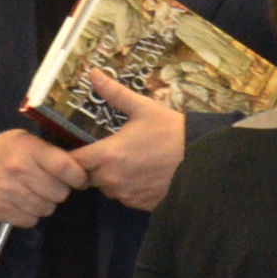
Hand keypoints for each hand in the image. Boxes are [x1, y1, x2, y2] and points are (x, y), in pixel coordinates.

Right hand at [0, 127, 88, 226]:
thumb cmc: (4, 151)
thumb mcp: (25, 140)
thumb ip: (50, 152)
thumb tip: (79, 169)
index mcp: (29, 150)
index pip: (66, 168)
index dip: (78, 177)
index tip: (79, 179)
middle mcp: (19, 171)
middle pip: (60, 193)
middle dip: (59, 190)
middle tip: (49, 184)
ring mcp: (9, 193)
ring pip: (47, 209)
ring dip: (44, 203)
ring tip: (33, 192)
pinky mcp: (0, 210)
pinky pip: (31, 220)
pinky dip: (30, 214)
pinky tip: (21, 202)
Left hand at [66, 72, 187, 211]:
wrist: (203, 159)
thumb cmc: (171, 131)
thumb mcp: (143, 108)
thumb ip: (114, 93)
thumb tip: (93, 73)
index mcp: (107, 155)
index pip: (73, 161)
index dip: (73, 155)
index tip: (79, 148)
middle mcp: (111, 179)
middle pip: (88, 176)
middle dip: (94, 166)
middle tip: (110, 152)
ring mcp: (126, 194)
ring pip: (107, 188)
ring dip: (111, 178)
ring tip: (129, 162)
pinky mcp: (140, 204)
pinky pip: (125, 197)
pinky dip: (129, 187)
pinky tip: (143, 175)